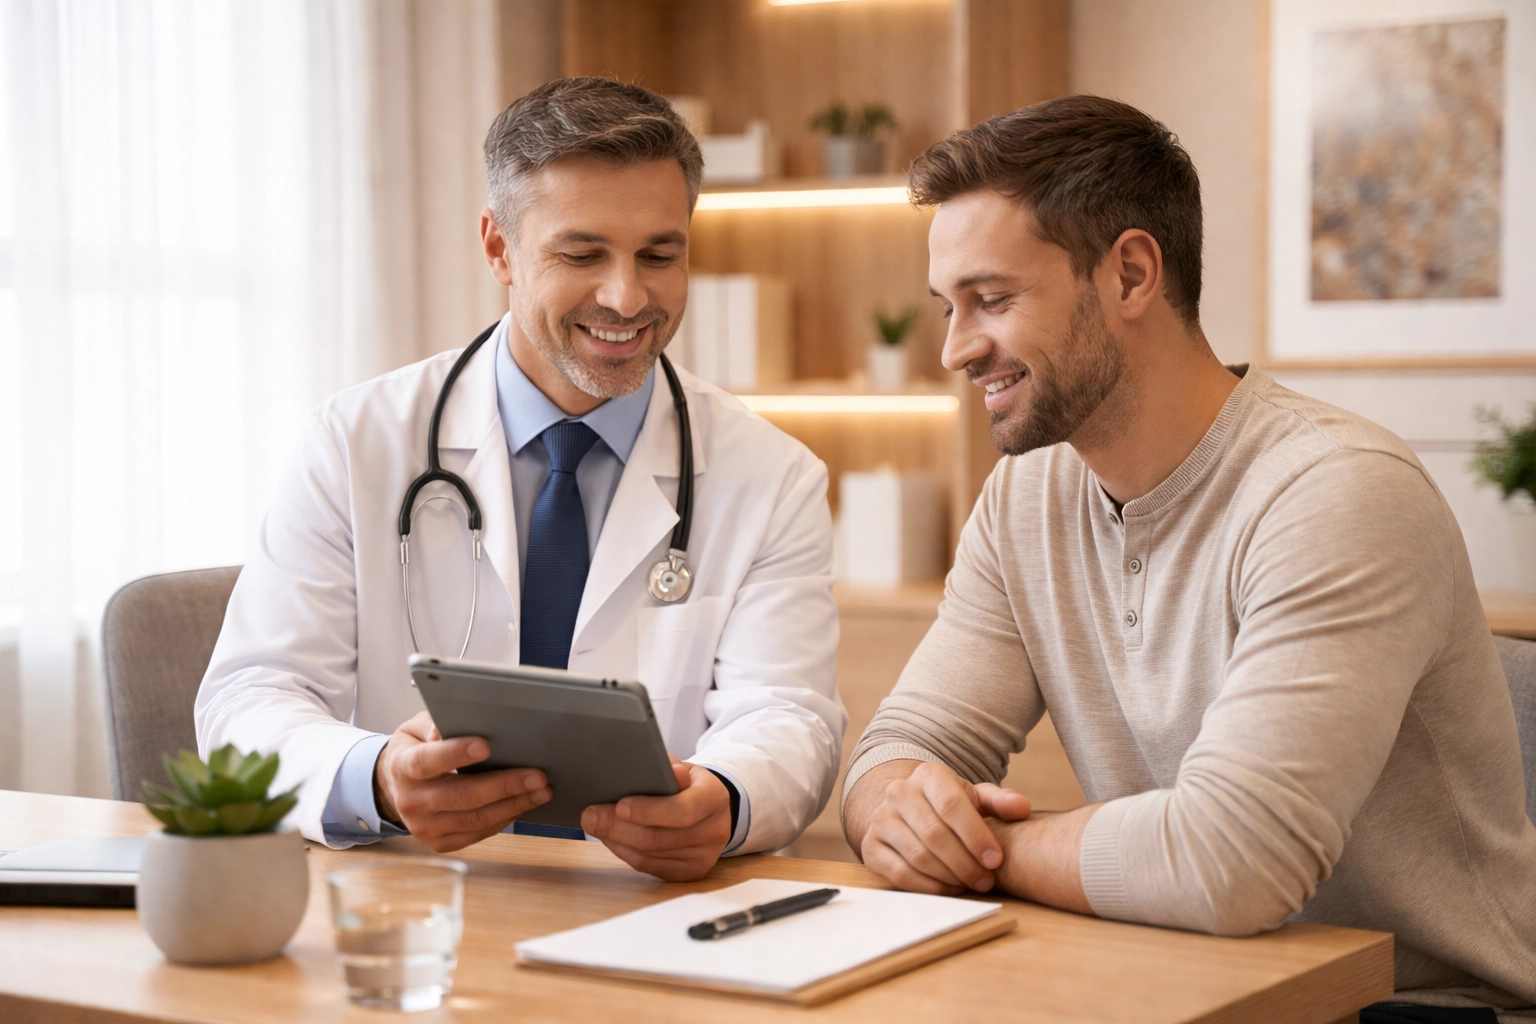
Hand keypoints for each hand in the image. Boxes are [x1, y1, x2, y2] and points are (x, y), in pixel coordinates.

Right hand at [373, 711, 551, 852]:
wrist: (395, 785)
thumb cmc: (415, 749)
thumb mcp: (415, 728)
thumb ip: (433, 724)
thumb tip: (447, 728)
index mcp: (402, 767)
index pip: (427, 762)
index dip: (456, 754)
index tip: (486, 745)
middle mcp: (411, 801)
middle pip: (460, 796)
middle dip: (504, 785)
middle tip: (537, 776)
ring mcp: (424, 827)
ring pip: (474, 819)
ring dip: (513, 805)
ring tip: (542, 791)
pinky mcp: (439, 842)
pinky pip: (476, 833)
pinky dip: (504, 819)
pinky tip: (523, 804)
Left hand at [580, 756, 732, 881]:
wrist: (712, 810)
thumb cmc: (689, 785)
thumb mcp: (683, 768)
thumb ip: (668, 768)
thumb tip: (652, 771)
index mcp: (714, 797)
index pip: (682, 810)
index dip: (648, 811)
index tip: (619, 805)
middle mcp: (714, 831)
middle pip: (659, 837)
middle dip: (619, 827)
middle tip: (590, 816)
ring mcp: (703, 857)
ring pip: (650, 855)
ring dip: (616, 840)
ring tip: (594, 825)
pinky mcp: (689, 873)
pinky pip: (649, 867)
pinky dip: (624, 853)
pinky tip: (610, 839)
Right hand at [857, 760, 1031, 894]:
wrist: (910, 811)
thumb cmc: (950, 805)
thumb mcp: (976, 798)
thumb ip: (999, 802)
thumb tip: (1021, 808)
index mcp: (928, 774)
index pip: (951, 805)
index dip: (976, 836)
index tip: (996, 861)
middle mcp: (899, 792)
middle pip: (935, 835)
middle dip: (965, 863)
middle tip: (986, 881)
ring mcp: (881, 819)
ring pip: (918, 856)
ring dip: (949, 877)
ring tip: (970, 885)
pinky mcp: (871, 846)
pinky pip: (899, 873)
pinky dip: (927, 886)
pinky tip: (948, 889)